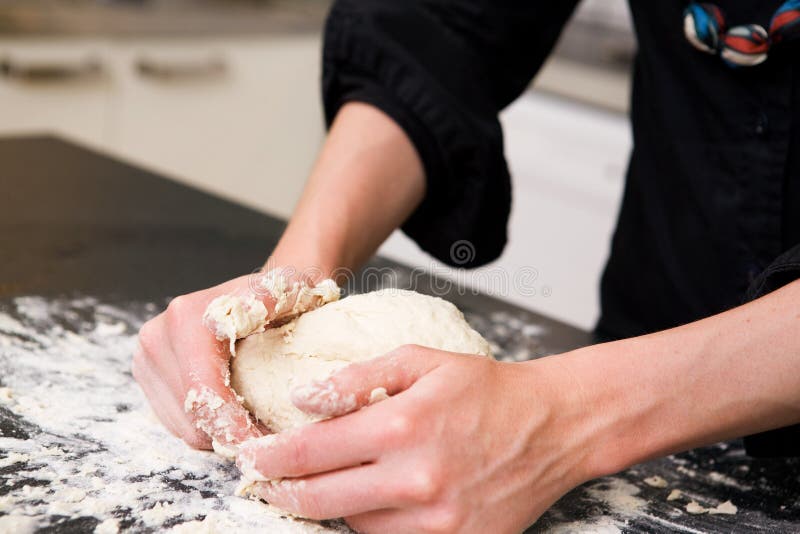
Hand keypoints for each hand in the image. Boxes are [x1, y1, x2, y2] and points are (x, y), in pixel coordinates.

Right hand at [133, 269, 336, 449]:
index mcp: (185, 320)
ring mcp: (147, 358)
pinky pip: (174, 422)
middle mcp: (157, 338)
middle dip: (228, 433)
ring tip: (250, 424)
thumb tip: (246, 312)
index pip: (203, 392)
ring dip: (216, 432)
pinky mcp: (146, 375)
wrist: (253, 293)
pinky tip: (230, 414)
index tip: (261, 441)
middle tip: (263, 436)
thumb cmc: (275, 297)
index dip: (233, 424)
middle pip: (189, 416)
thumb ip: (269, 300)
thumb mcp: (284, 292)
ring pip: (180, 425)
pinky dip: (204, 426)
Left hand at [237, 345, 597, 532]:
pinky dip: (370, 523)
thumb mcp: (422, 361)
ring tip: (323, 484)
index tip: (250, 460)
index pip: (310, 452)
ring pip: (352, 525)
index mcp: (402, 426)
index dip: (270, 459)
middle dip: (281, 493)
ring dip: (328, 508)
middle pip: (320, 499)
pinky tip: (369, 500)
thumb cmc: (486, 389)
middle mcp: (415, 479)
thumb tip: (304, 399)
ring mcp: (437, 520)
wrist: (553, 427)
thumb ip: (357, 377)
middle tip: (262, 484)